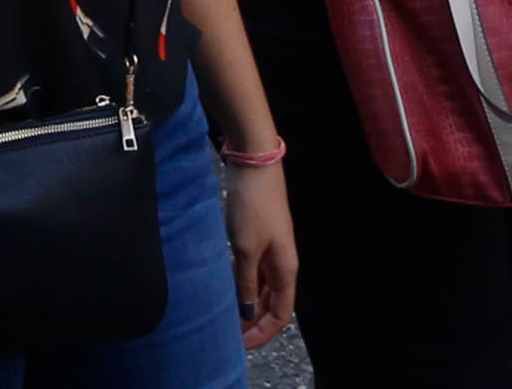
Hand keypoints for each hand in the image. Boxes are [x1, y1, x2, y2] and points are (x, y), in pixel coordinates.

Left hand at [224, 164, 296, 350]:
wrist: (255, 165)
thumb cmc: (253, 208)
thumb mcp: (245, 249)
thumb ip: (246, 283)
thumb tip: (247, 314)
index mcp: (286, 270)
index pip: (281, 315)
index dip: (264, 333)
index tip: (242, 346)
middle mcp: (282, 264)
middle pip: (271, 304)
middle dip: (253, 322)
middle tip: (230, 336)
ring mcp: (270, 249)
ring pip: (261, 288)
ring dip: (246, 303)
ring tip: (225, 316)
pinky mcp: (257, 237)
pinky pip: (251, 270)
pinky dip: (240, 283)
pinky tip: (224, 288)